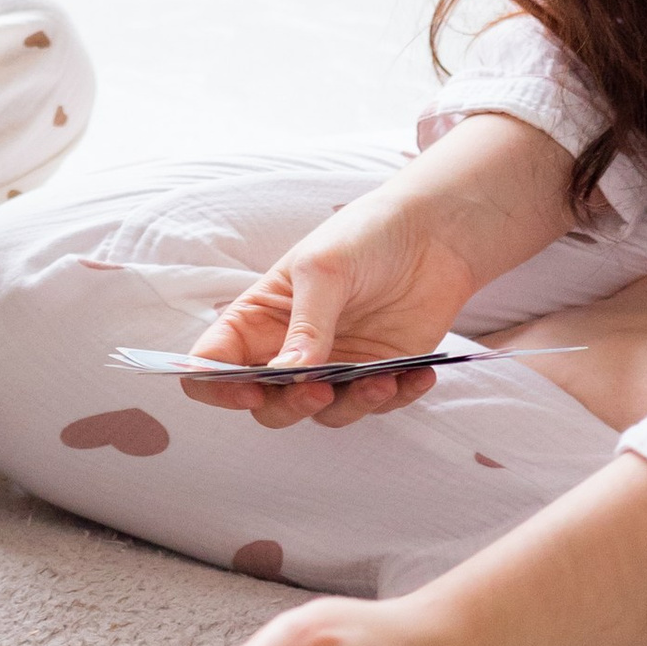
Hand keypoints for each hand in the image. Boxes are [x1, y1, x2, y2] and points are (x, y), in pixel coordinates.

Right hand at [182, 114, 573, 430]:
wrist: (434, 231)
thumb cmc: (365, 236)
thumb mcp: (325, 269)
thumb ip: (306, 325)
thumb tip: (287, 376)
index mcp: (258, 318)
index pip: (212, 364)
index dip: (216, 385)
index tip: (247, 389)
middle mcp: (289, 350)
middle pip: (267, 404)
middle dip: (289, 405)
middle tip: (320, 387)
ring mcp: (334, 367)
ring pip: (322, 413)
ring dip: (350, 404)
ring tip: (382, 378)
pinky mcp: (377, 376)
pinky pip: (377, 406)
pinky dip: (396, 397)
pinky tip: (417, 374)